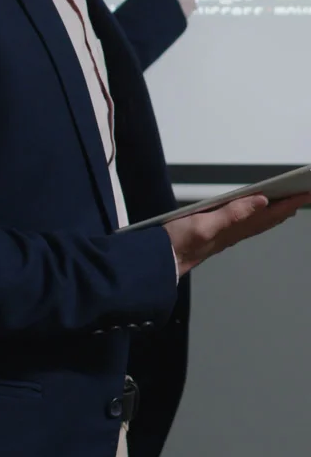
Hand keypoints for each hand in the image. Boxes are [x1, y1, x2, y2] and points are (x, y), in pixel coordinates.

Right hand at [164, 192, 310, 277]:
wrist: (159, 262)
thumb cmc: (177, 244)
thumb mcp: (203, 223)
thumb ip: (232, 213)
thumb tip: (260, 201)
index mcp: (233, 229)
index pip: (268, 214)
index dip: (288, 203)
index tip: (305, 194)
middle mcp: (233, 233)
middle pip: (267, 219)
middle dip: (287, 207)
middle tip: (303, 197)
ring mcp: (225, 235)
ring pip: (258, 223)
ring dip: (274, 213)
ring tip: (287, 205)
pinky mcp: (215, 234)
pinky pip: (245, 225)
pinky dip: (256, 217)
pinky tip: (255, 215)